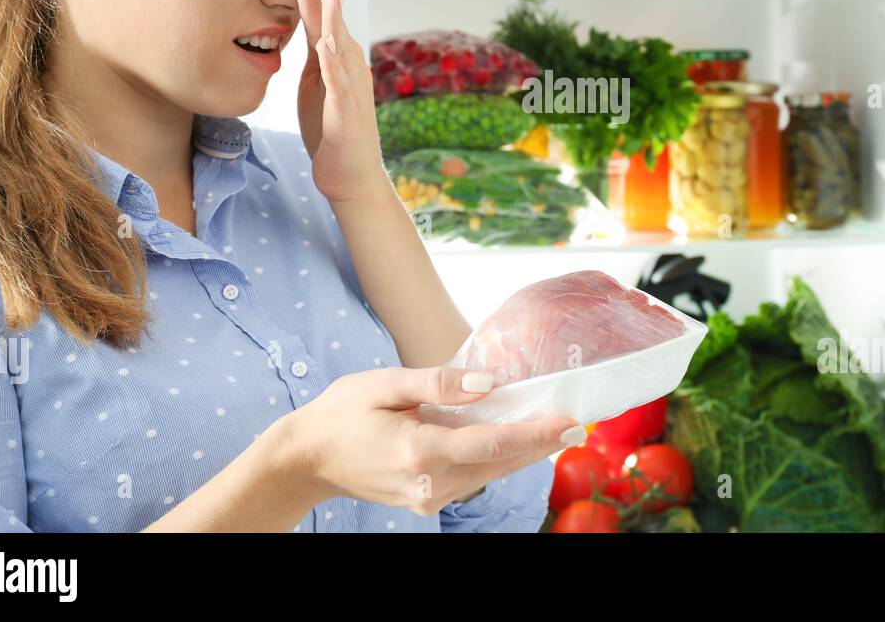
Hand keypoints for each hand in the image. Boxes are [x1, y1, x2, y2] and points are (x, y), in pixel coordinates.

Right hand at [282, 366, 582, 516]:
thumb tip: (491, 382)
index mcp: (419, 450)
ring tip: (555, 429)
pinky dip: (497, 459)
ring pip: (491, 474)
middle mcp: (429, 482)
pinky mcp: (426, 501)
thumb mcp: (386, 382)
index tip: (570, 423)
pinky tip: (513, 439)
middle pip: (500, 463)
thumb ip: (440, 382)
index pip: (492, 444)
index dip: (536, 434)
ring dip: (523, 453)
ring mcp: (428, 498)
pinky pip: (473, 478)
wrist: (306, 459)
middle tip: (578, 423)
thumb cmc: (343, 413)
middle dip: (541, 444)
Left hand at [295, 0, 386, 203]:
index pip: (324, 24)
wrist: (350, 176)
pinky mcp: (346, 113)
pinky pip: (338, 85)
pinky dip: (333, 63)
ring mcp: (350, 91)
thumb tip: (311, 29)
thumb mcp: (317, 87)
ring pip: (341, 49)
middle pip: (334, 27)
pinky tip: (326, 45)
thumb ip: (317, 58)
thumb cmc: (331, 132)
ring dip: (334, 20)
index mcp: (338, 64)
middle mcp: (349, 71)